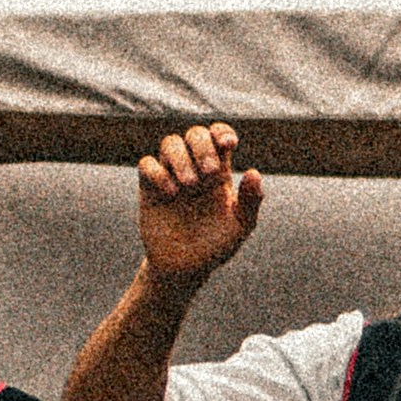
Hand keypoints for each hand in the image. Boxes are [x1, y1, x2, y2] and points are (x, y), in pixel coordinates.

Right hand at [134, 120, 262, 280]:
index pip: (218, 136)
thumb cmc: (216, 245)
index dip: (222, 132)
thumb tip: (253, 172)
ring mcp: (170, 175)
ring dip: (181, 158)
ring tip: (190, 184)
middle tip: (210, 173)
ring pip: (170, 142)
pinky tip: (170, 194)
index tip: (229, 144)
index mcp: (218, 172)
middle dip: (203, 147)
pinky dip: (158, 173)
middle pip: (194, 133)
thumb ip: (251, 201)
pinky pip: (146, 164)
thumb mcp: (240, 226)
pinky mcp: (149, 188)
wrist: (186, 268)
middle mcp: (194, 168)